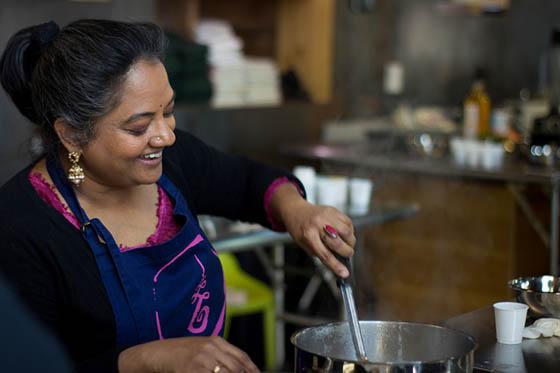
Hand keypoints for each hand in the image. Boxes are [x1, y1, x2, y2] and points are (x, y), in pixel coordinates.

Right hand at [118, 336, 259, 372]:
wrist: (154, 354)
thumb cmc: (179, 354)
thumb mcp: (201, 349)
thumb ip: (219, 356)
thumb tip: (238, 367)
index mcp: (216, 340)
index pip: (242, 356)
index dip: (253, 369)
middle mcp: (211, 347)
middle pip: (236, 367)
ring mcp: (201, 358)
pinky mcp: (191, 369)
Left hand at [269, 183, 355, 276]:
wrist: (296, 211)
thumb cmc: (300, 230)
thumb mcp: (304, 245)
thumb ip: (321, 253)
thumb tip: (338, 263)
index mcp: (308, 235)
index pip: (325, 254)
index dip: (336, 266)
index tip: (345, 273)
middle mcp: (318, 224)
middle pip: (338, 243)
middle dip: (347, 253)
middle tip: (347, 255)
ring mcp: (327, 216)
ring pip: (347, 232)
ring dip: (350, 242)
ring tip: (346, 244)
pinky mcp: (334, 210)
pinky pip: (349, 222)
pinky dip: (350, 231)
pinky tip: (344, 234)